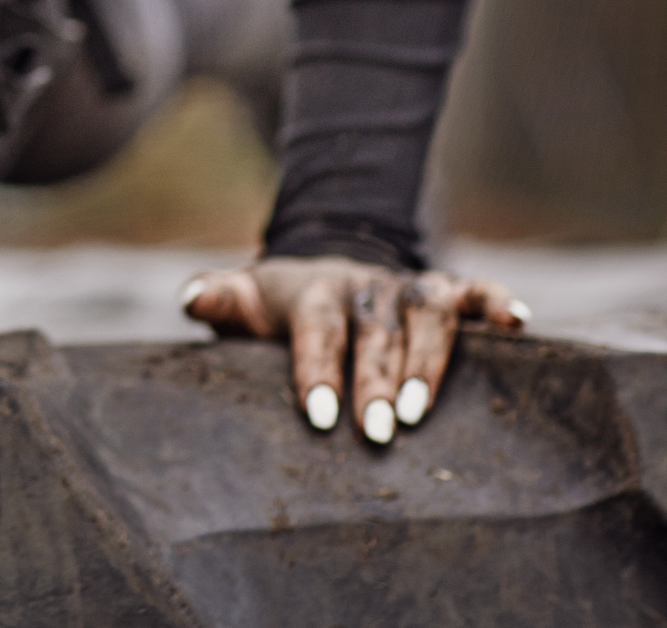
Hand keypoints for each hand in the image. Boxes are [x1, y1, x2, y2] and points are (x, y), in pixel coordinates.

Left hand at [180, 256, 528, 442]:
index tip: (319, 415)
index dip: (318, 369)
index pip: (317, 327)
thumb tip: (191, 298)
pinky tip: (517, 325)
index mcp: (314, 289)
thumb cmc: (278, 308)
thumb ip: (218, 298)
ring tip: (421, 412)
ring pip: (428, 314)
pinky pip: (475, 291)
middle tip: (376, 432)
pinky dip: (496, 302)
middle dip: (376, 380)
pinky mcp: (444, 291)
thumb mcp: (243, 301)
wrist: (321, 276)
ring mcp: (407, 286)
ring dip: (428, 361)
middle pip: (375, 329)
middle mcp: (366, 284)